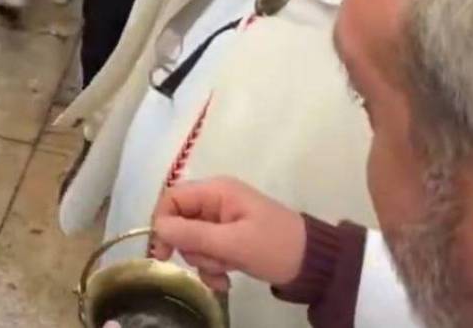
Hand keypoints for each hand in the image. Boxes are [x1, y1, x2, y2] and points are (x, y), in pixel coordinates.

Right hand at [151, 178, 306, 293]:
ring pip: (192, 240)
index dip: (163, 223)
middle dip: (192, 248)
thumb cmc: (275, 246)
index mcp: (216, 190)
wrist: (314, 264)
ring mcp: (222, 219)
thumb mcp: (234, 243)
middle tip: (210, 264)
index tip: (163, 253)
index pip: (172, 198)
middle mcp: (215, 200)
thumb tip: (157, 229)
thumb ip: (194, 235)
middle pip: (181, 221)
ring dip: (204, 262)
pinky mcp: (229, 237)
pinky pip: (207, 251)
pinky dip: (213, 268)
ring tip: (225, 273)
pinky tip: (226, 281)